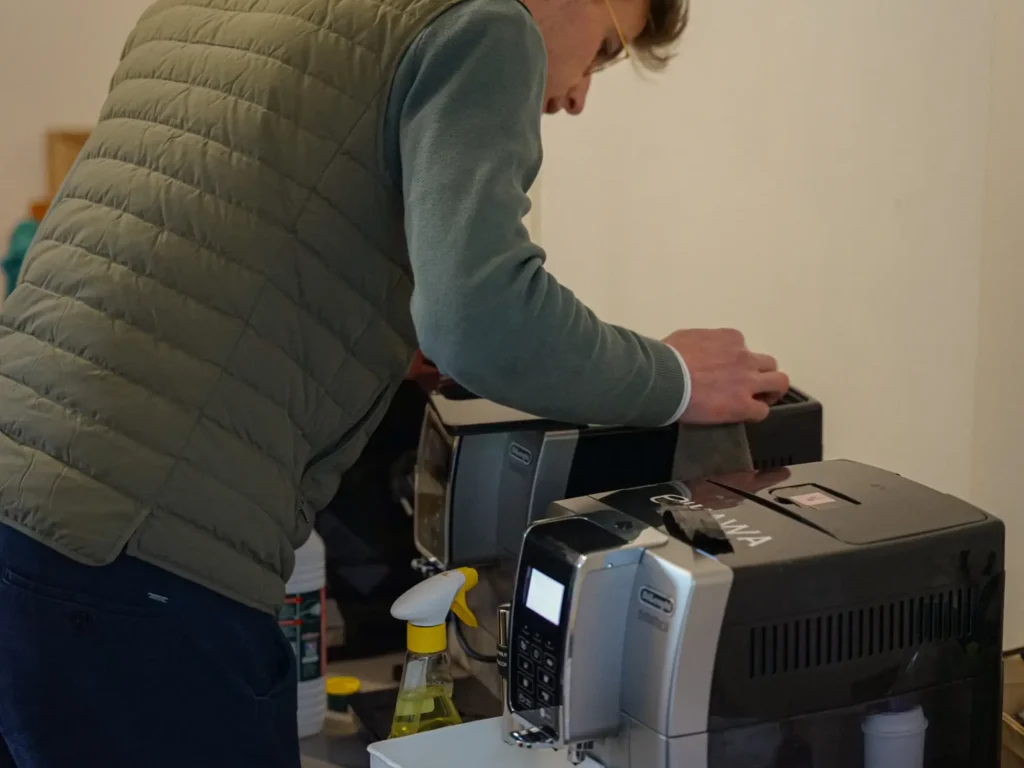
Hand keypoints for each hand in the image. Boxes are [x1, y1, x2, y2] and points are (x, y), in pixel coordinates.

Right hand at [663, 328, 788, 423]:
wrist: (663, 378)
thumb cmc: (666, 357)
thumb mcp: (685, 338)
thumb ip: (700, 344)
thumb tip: (695, 353)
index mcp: (730, 339)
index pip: (744, 349)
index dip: (737, 362)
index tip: (726, 371)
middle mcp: (744, 357)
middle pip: (768, 364)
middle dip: (761, 374)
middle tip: (749, 386)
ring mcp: (747, 381)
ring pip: (778, 383)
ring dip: (770, 392)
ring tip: (758, 402)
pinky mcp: (743, 405)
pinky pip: (762, 410)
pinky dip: (756, 412)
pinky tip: (744, 416)